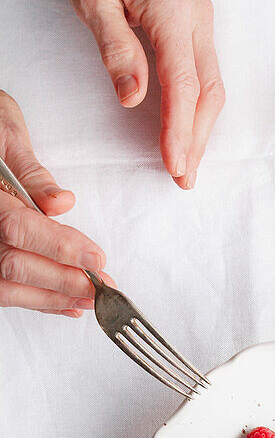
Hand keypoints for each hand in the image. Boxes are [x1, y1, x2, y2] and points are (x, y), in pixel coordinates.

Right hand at [0, 91, 110, 316]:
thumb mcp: (7, 133)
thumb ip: (31, 172)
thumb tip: (60, 203)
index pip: (20, 230)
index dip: (60, 248)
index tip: (96, 259)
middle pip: (15, 265)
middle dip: (63, 281)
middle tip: (101, 287)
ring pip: (8, 285)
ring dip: (53, 297)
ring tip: (89, 301)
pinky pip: (3, 289)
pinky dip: (37, 300)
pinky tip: (65, 304)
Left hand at [50, 0, 225, 188]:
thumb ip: (114, 47)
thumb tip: (133, 97)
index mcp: (169, 9)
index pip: (181, 83)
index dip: (180, 129)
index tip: (174, 163)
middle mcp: (194, 14)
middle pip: (207, 91)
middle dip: (198, 139)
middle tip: (184, 177)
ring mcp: (199, 17)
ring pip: (212, 85)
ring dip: (203, 129)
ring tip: (188, 164)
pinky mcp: (195, 21)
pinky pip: (206, 72)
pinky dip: (200, 107)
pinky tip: (190, 129)